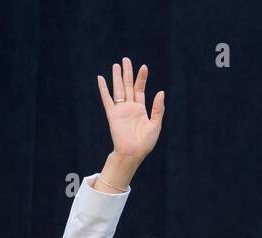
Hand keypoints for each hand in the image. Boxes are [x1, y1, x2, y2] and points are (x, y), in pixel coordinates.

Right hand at [94, 59, 163, 193]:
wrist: (133, 153)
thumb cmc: (145, 142)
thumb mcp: (155, 125)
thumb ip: (157, 108)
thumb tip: (161, 92)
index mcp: (141, 109)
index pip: (140, 89)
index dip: (141, 78)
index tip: (143, 67)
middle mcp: (130, 107)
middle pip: (128, 86)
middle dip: (127, 73)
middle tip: (125, 59)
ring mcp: (121, 110)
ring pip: (118, 89)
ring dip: (117, 77)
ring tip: (116, 65)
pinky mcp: (112, 114)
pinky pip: (107, 99)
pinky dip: (103, 89)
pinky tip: (100, 78)